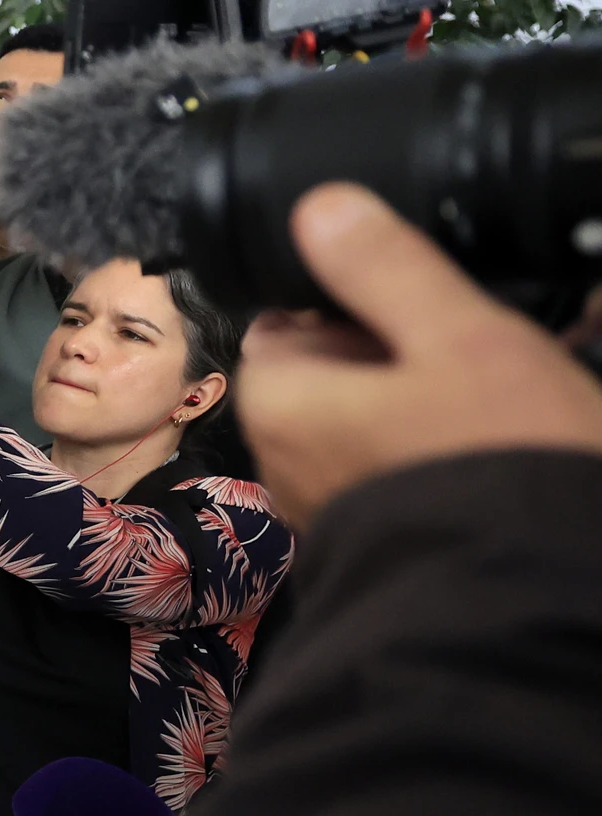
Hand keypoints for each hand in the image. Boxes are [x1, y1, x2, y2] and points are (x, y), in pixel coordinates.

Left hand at [240, 183, 601, 528]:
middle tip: (476, 347)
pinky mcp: (379, 537)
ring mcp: (330, 508)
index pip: (285, 323)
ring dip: (429, 398)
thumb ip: (384, 267)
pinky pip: (398, 468)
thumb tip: (319, 208)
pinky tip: (497, 444)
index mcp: (279, 405)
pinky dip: (438, 447)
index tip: (420, 302)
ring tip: (500, 396)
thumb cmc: (496, 461)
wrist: (542, 599)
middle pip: (331, 371)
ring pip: (370, 419)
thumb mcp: (455, 335)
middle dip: (399, 349)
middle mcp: (286, 462)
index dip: (351, 300)